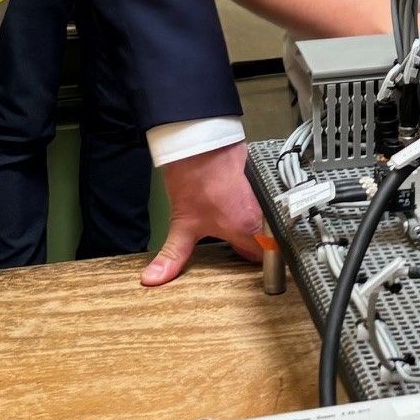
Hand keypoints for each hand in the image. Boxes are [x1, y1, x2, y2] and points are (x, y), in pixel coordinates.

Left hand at [142, 144, 266, 283]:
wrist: (199, 142)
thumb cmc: (195, 178)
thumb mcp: (182, 223)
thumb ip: (172, 255)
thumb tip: (155, 278)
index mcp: (247, 228)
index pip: (263, 257)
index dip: (250, 261)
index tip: (238, 261)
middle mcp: (261, 212)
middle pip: (264, 238)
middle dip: (249, 243)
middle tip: (230, 242)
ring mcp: (262, 193)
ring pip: (263, 219)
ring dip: (250, 223)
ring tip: (229, 222)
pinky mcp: (259, 178)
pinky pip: (260, 200)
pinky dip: (249, 205)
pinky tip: (231, 202)